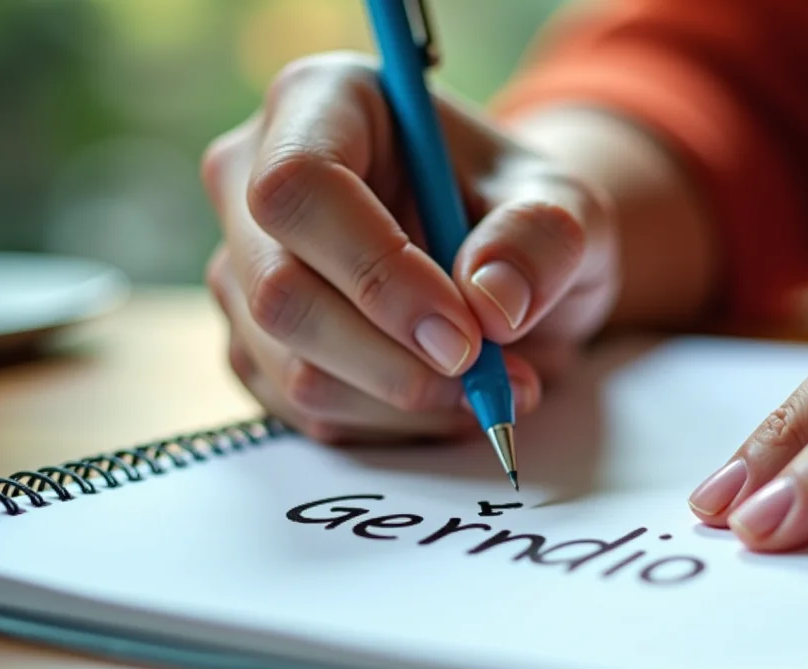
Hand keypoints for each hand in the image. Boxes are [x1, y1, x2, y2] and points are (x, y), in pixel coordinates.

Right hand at [202, 53, 616, 441]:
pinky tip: (449, 400)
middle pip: (280, 291)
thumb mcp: (565, 205)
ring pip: (293, 367)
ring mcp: (242, 269)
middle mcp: (252, 179)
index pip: (301, 186)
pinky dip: (391, 425)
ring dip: (406, 402)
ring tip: (494, 387)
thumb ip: (542, 239)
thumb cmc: (520, 213)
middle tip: (493, 378)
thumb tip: (492, 303)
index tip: (464, 333)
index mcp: (320, 103)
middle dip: (395, 360)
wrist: (503, 262)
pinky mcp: (254, 345)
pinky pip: (304, 412)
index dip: (377, 271)